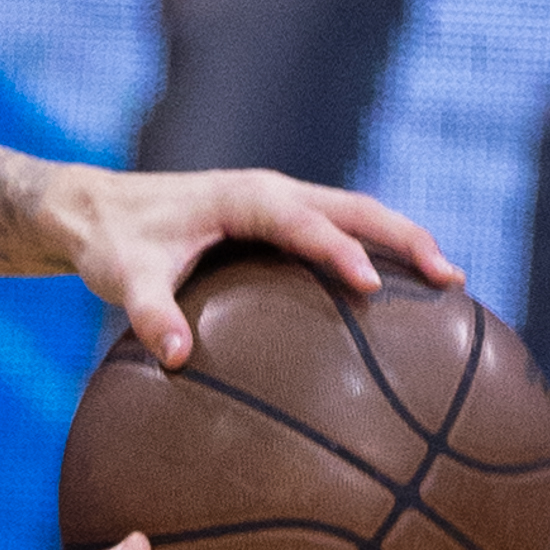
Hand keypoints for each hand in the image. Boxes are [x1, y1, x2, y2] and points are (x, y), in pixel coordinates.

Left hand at [47, 158, 456, 371]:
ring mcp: (279, 202)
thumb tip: (174, 357)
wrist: (97, 209)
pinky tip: (399, 290)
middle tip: (451, 278)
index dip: (339, 251)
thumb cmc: (113, 243)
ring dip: (404, 241)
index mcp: (244, 197)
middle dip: (406, 238)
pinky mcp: (278, 219)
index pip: (305, 223)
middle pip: (356, 208)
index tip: (371, 284)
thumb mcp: (124, 279)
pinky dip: (377, 248)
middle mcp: (271, 191)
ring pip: (358, 214)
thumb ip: (149, 314)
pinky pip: (339, 229)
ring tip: (448, 283)